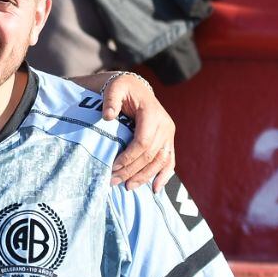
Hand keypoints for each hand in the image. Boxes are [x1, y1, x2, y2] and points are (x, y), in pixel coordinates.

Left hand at [103, 72, 175, 190]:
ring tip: (128, 187)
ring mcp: (169, 134)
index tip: (113, 168)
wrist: (137, 88)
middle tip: (114, 181)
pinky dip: (164, 176)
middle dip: (132, 171)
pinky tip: (155, 189)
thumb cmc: (123, 89)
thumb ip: (111, 101)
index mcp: (153, 114)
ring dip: (145, 177)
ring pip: (161, 161)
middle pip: (151, 155)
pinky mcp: (168, 141)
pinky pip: (170, 161)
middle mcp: (165, 126)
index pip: (143, 142)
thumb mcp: (115, 89)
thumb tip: (108, 117)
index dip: (129, 157)